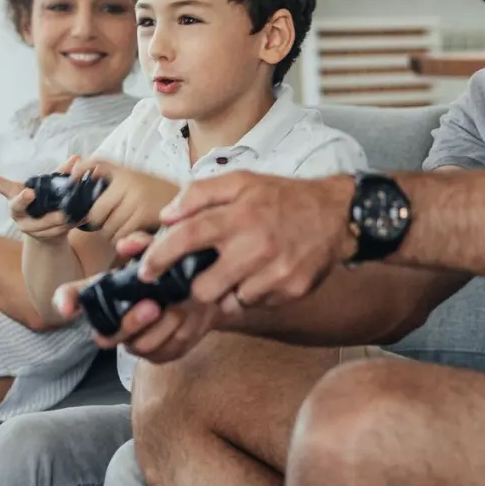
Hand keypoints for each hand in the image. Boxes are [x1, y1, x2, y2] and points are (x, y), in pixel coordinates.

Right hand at [0, 156, 75, 242]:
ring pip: (42, 222)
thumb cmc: (48, 204)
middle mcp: (18, 213)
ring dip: (58, 217)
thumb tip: (76, 157)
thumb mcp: (52, 188)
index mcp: (16, 197)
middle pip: (16, 207)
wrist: (51, 235)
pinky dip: (70, 224)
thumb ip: (62, 174)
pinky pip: (55, 232)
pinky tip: (81, 218)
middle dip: (23, 200)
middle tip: (31, 193)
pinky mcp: (41, 237)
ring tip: (70, 213)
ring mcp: (28, 227)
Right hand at [53, 232, 226, 362]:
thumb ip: (142, 246)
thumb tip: (126, 244)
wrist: (205, 292)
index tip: (67, 307)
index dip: (65, 302)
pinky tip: (190, 320)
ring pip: (140, 346)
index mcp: (106, 292)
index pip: (74, 296)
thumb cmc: (170, 271)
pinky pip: (163, 352)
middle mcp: (113, 321)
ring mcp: (135, 341)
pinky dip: (179, 336)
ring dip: (162, 329)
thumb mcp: (158, 253)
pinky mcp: (159, 353)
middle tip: (153, 305)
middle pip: (105, 336)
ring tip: (180, 309)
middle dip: (131, 323)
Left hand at [80, 161, 180, 241]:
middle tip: (108, 225)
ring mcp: (136, 198)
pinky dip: (123, 242)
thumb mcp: (136, 179)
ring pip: (106, 226)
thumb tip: (73, 171)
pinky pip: (120, 236)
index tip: (72, 191)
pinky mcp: (144, 216)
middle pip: (94, 210)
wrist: (196, 205)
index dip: (76, 179)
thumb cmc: (159, 197)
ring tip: (124, 230)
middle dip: (97, 223)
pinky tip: (133, 237)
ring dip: (110, 235)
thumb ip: (108, 175)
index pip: (91, 167)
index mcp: (125, 171)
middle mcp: (129, 181)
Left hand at [137, 172, 353, 309]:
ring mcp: (276, 272)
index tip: (146, 271)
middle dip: (198, 284)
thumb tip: (166, 217)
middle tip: (206, 272)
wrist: (337, 213)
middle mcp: (257, 246)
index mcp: (240, 215)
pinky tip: (264, 274)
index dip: (160, 257)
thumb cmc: (283, 197)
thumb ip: (200, 194)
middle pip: (204, 286)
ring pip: (230, 301)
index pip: (187, 238)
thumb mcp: (242, 181)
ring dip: (228, 290)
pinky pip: (256, 304)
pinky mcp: (292, 290)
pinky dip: (253, 294)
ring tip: (242, 269)